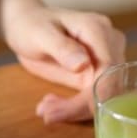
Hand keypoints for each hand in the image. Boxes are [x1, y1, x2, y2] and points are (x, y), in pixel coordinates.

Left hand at [5, 7, 125, 122]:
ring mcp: (105, 59)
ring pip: (103, 95)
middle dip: (79, 106)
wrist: (26, 25)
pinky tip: (51, 103)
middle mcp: (109, 44)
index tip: (67, 111)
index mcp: (97, 30)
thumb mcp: (41, 35)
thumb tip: (83, 64)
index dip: (92, 94)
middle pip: (108, 85)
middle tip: (47, 113)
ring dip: (74, 109)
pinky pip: (93, 96)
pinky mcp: (97, 73)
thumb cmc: (32, 24)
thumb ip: (62, 48)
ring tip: (45, 109)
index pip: (107, 68)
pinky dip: (73, 107)